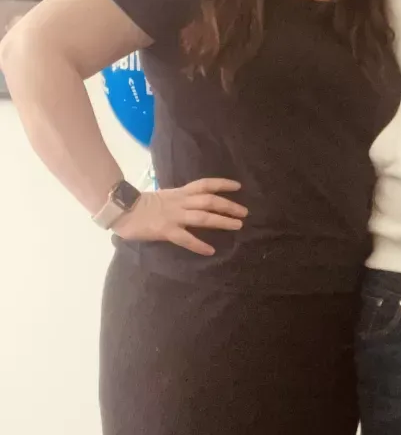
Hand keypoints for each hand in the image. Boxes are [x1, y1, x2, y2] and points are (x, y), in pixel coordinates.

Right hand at [112, 178, 246, 255]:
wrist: (121, 209)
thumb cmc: (140, 204)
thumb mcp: (165, 196)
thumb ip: (180, 199)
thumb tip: (194, 203)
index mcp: (180, 193)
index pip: (205, 184)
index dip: (222, 184)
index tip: (238, 186)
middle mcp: (180, 202)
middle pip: (209, 201)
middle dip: (229, 206)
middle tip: (244, 212)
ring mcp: (174, 216)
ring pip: (202, 217)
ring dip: (221, 221)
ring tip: (237, 226)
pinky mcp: (165, 230)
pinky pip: (185, 238)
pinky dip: (198, 245)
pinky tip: (210, 250)